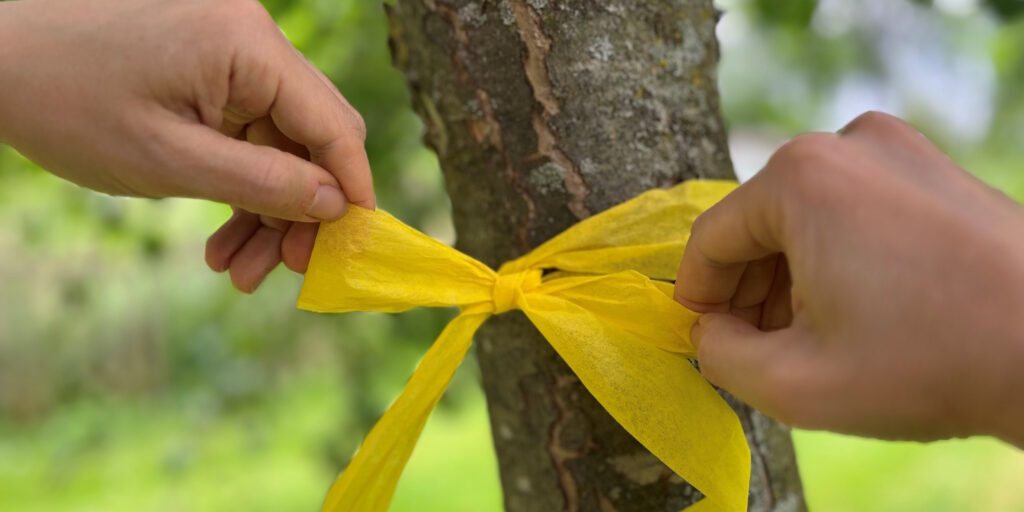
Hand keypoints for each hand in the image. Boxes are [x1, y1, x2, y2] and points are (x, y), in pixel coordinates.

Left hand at [0, 0, 373, 291]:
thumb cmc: (67, 103)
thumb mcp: (171, 160)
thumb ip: (264, 184)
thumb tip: (336, 205)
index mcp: (249, 45)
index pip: (332, 124)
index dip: (351, 190)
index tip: (354, 248)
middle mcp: (252, 39)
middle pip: (312, 135)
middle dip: (302, 209)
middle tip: (283, 271)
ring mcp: (230, 53)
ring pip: (280, 143)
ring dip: (267, 208)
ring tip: (235, 271)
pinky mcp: (209, 69)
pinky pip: (247, 133)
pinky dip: (240, 184)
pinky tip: (222, 239)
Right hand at [675, 111, 1023, 445]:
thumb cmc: (929, 363)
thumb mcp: (794, 383)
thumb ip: (718, 357)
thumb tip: (708, 332)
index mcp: (800, 178)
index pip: (712, 240)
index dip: (697, 298)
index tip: (704, 341)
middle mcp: (846, 143)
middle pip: (760, 224)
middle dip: (749, 291)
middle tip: (759, 349)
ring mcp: (899, 148)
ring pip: (807, 217)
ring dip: (792, 276)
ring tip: (810, 338)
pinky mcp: (934, 167)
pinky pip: (855, 209)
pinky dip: (839, 256)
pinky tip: (858, 311)